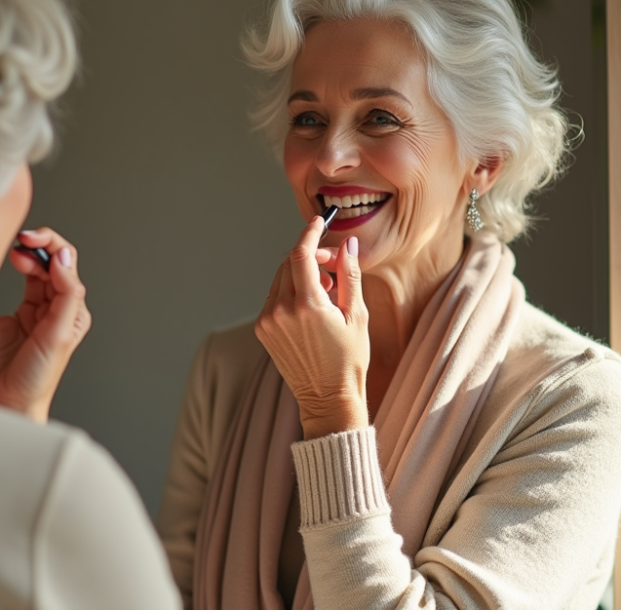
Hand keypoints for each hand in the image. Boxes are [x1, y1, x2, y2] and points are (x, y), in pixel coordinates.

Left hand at [0, 228, 90, 422]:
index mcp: (36, 306)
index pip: (42, 264)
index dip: (30, 248)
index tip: (12, 242)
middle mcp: (54, 309)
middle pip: (62, 261)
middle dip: (46, 241)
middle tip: (25, 235)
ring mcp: (64, 319)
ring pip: (70, 272)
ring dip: (54, 251)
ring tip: (32, 242)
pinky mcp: (66, 330)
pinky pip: (72, 294)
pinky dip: (65, 274)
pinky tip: (52, 261)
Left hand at [255, 216, 369, 439]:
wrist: (327, 398)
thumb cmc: (349, 359)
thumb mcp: (358, 315)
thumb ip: (350, 275)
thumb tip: (346, 243)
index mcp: (308, 306)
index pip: (301, 253)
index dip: (310, 233)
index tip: (319, 222)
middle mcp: (282, 311)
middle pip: (289, 262)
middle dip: (310, 254)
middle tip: (333, 262)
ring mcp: (268, 321)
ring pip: (280, 278)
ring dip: (301, 272)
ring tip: (326, 290)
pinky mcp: (262, 329)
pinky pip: (274, 296)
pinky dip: (290, 291)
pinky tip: (311, 306)